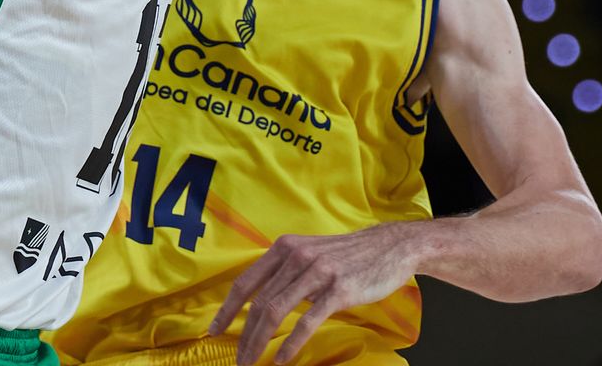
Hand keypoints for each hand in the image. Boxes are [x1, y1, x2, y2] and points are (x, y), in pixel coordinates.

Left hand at [209, 225, 420, 365]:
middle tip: (238, 360)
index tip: (215, 330)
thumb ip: (285, 272)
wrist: (386, 247)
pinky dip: (291, 343)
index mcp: (283, 248)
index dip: (227, 308)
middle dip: (244, 335)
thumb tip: (261, 301)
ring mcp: (316, 272)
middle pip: (259, 302)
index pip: (246, 282)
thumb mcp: (307, 254)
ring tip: (253, 362)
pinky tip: (282, 360)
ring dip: (261, 342)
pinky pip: (308, 321)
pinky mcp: (338, 290)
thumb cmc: (344, 256)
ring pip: (277, 311)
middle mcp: (295, 256)